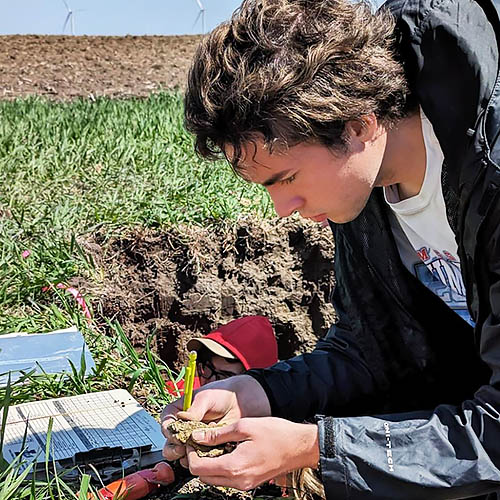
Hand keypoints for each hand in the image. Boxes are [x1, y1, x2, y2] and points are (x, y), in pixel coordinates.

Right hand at [161, 375, 270, 465]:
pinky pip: (200, 459)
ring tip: (198, 449)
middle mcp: (184, 428)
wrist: (242, 402)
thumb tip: (183, 418)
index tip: (176, 434)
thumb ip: (195, 409)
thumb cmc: (222, 394)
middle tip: (184, 448)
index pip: (166, 424)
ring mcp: (195, 439)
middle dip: (174, 448)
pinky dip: (202, 459)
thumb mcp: (207, 397)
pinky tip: (210, 452)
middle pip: (170, 444)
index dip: (168, 431)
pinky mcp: (207, 448)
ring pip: (183, 455)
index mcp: (179, 412)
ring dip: (187, 455)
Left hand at [186, 417, 318, 490]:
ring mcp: (244, 485)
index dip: (191, 453)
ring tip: (215, 443)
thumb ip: (218, 434)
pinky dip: (221, 467)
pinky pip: (227, 479)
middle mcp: (237, 481)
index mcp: (234, 466)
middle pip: (203, 477)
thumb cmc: (276, 434)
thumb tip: (197, 436)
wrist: (299, 447)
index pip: (198, 469)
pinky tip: (228, 450)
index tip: (194, 439)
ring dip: (209, 464)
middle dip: (198, 459)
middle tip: (202, 441)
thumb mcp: (244, 426)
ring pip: (214, 480)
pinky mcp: (250, 483)